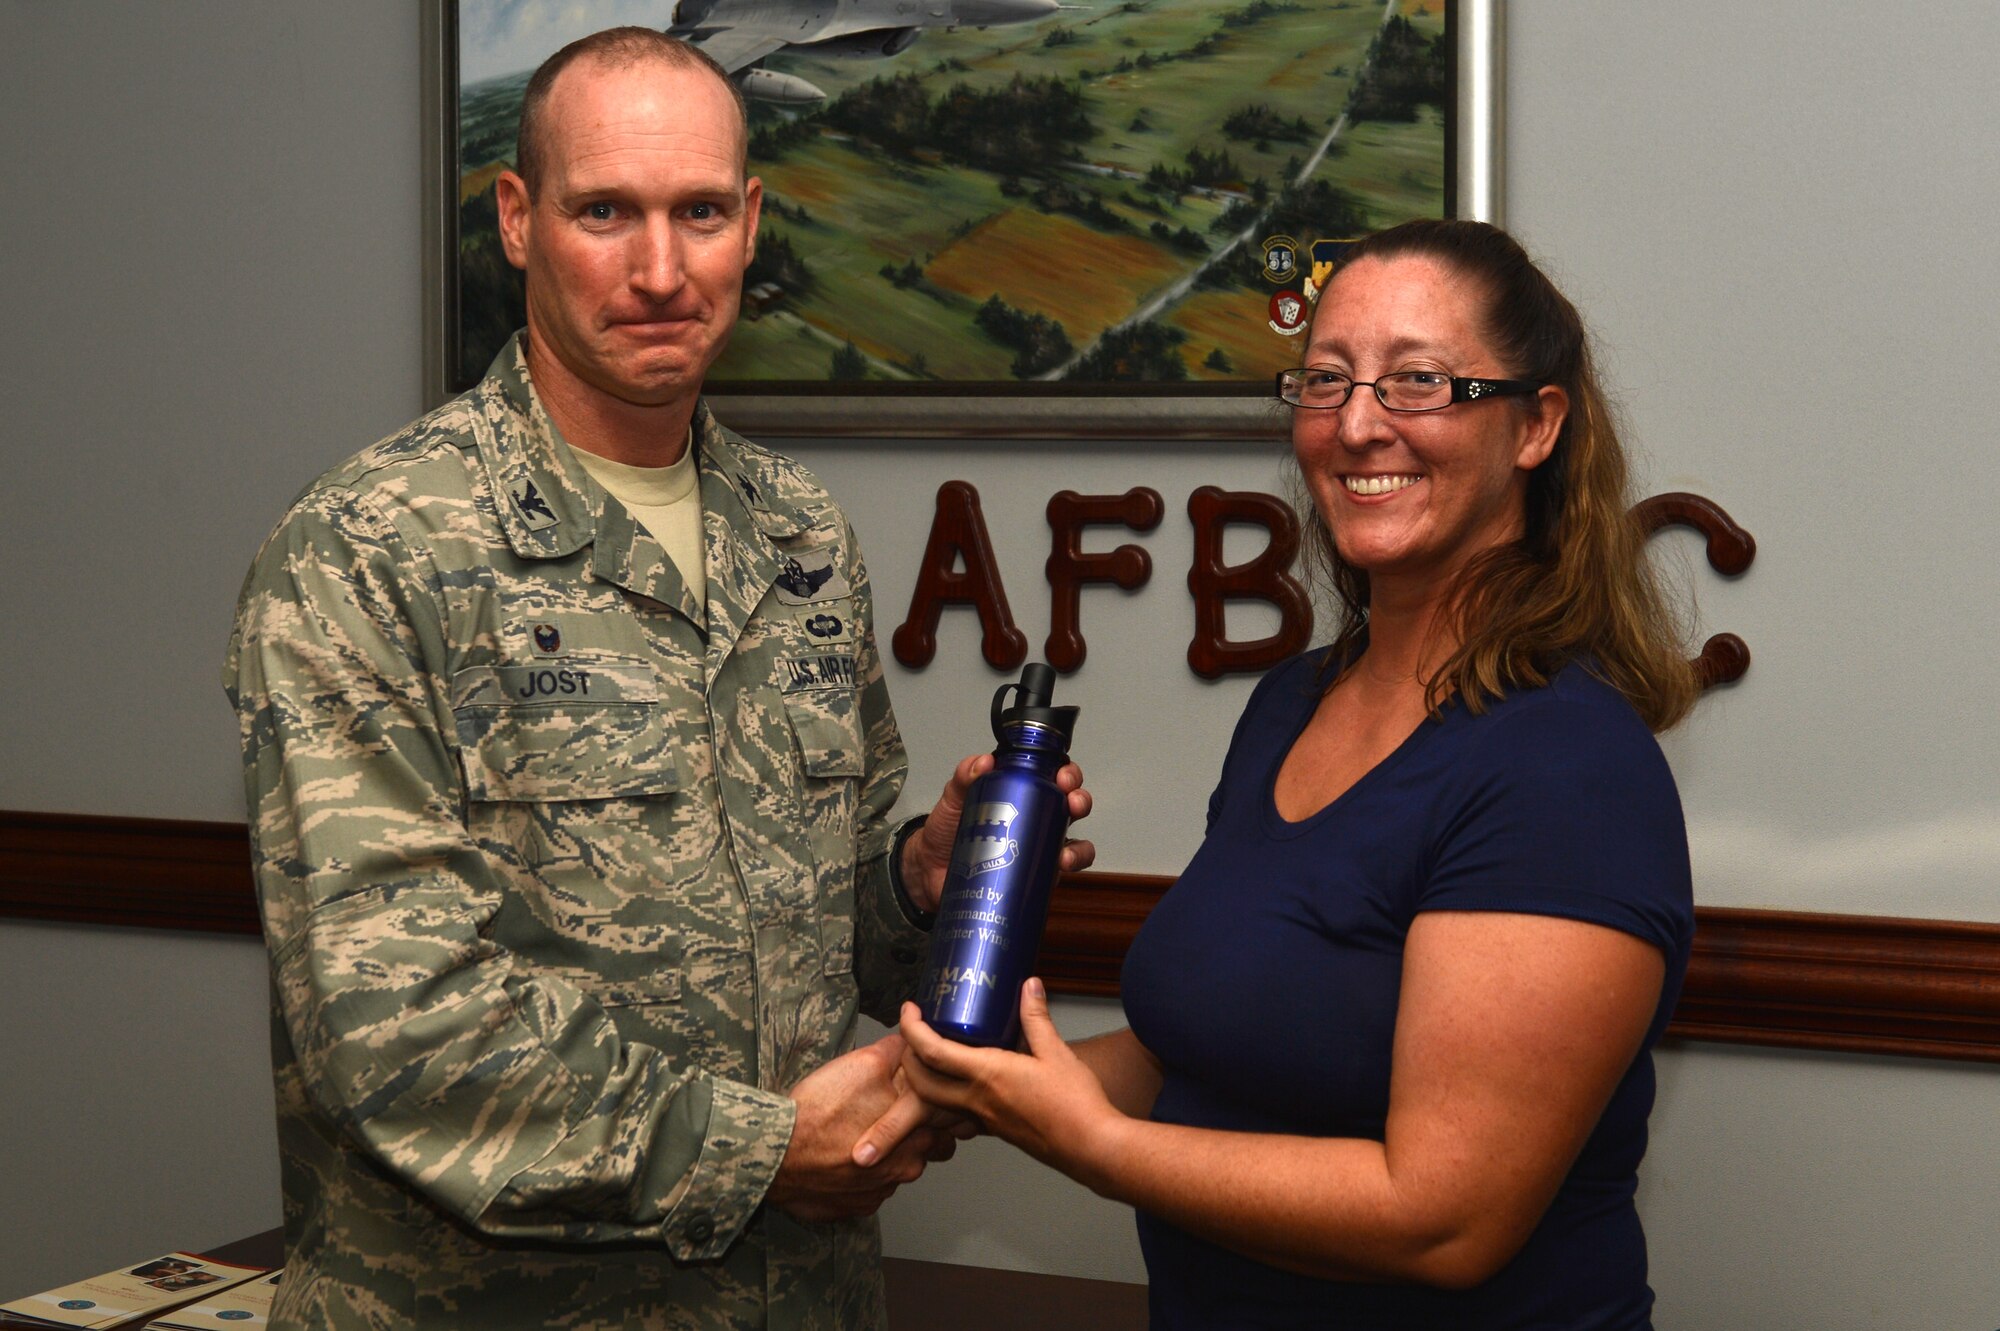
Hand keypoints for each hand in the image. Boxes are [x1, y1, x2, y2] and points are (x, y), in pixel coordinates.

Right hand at [767, 1035, 949, 1221]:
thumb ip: (895, 1056)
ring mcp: (882, 1191)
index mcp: (916, 1133)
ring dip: (890, 1156)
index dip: (943, 1108)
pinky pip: (871, 1189)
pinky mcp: (858, 1206)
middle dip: (920, 1133)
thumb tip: (911, 1043)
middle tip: (897, 1115)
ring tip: (862, 1135)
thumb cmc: (820, 1111)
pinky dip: (863, 1176)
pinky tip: (844, 1158)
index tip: (933, 1099)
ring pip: (899, 1170)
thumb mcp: (862, 1066)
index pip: (952, 1123)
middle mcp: (905, 1167)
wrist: (777, 1156)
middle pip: (930, 1150)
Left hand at [886, 979, 1122, 1182]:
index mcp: (987, 1075)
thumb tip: (1029, 986)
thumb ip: (1037, 1017)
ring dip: (922, 1080)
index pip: (932, 1052)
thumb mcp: (1056, 1051)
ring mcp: (983, 1119)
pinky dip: (946, 1098)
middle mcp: (977, 1100)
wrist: (1091, 1147)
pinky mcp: (994, 1130)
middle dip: (906, 1057)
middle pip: (920, 1082)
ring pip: (934, 1103)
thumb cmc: (1075, 1104)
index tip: (909, 1010)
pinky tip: (962, 1083)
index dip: (912, 1028)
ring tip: (930, 1055)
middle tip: (912, 1033)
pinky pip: (956, 1115)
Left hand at [901, 756, 1096, 914]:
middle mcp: (1036, 819)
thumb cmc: (946, 829)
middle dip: (1081, 801)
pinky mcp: (1032, 876)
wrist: (930, 869)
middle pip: (1072, 806)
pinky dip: (1067, 872)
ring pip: (1074, 844)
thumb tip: (983, 762)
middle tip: (1072, 803)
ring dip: (1079, 847)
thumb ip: (964, 776)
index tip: (1064, 776)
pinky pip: (1058, 874)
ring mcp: (1037, 848)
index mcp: (1021, 793)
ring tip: (1065, 853)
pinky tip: (1059, 870)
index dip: (1068, 773)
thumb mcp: (953, 797)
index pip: (1054, 777)